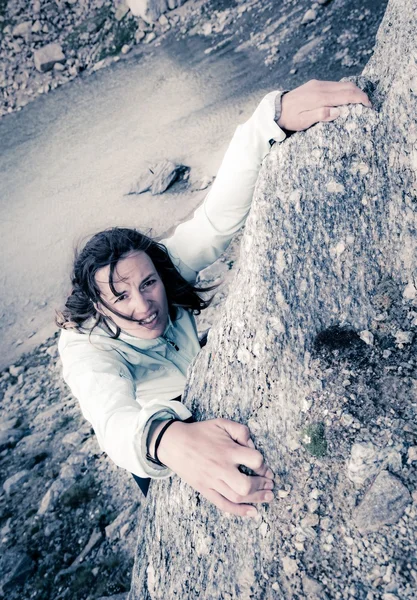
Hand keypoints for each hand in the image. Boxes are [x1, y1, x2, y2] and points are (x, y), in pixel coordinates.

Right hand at [155, 418, 274, 517]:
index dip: (263, 465)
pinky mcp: (205, 490)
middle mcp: (221, 468)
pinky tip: (252, 512)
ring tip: (268, 496)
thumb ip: (241, 431)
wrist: (174, 444)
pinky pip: (223, 504)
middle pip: (246, 486)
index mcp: (227, 450)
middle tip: (270, 484)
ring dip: (256, 499)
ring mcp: (212, 482)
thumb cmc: (200, 432)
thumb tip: (251, 446)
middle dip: (262, 486)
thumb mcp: (221, 423)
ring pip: (237, 497)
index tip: (264, 467)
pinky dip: (239, 511)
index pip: (254, 460)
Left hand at [277, 79, 371, 132]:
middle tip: (368, 105)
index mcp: (319, 97)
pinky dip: (344, 91)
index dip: (360, 99)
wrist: (276, 109)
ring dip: (353, 92)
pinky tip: (346, 99)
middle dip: (360, 94)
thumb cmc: (290, 118)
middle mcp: (320, 87)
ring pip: (342, 84)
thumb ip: (320, 115)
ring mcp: (318, 84)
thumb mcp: (303, 122)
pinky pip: (335, 85)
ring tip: (360, 103)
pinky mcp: (316, 84)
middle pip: (347, 86)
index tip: (369, 106)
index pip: (345, 95)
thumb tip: (337, 112)